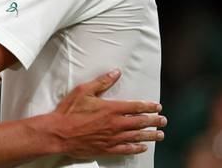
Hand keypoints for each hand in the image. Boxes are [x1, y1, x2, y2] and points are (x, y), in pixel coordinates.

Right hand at [50, 69, 165, 156]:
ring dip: (150, 135)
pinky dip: (136, 148)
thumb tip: (116, 72)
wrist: (58, 133)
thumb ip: (101, 82)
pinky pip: (126, 149)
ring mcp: (112, 138)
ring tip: (159, 135)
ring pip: (136, 137)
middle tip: (163, 121)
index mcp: (111, 109)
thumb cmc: (68, 112)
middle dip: (154, 121)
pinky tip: (142, 148)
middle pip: (140, 123)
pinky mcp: (106, 149)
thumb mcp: (83, 91)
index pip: (136, 107)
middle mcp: (115, 124)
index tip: (157, 106)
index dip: (149, 106)